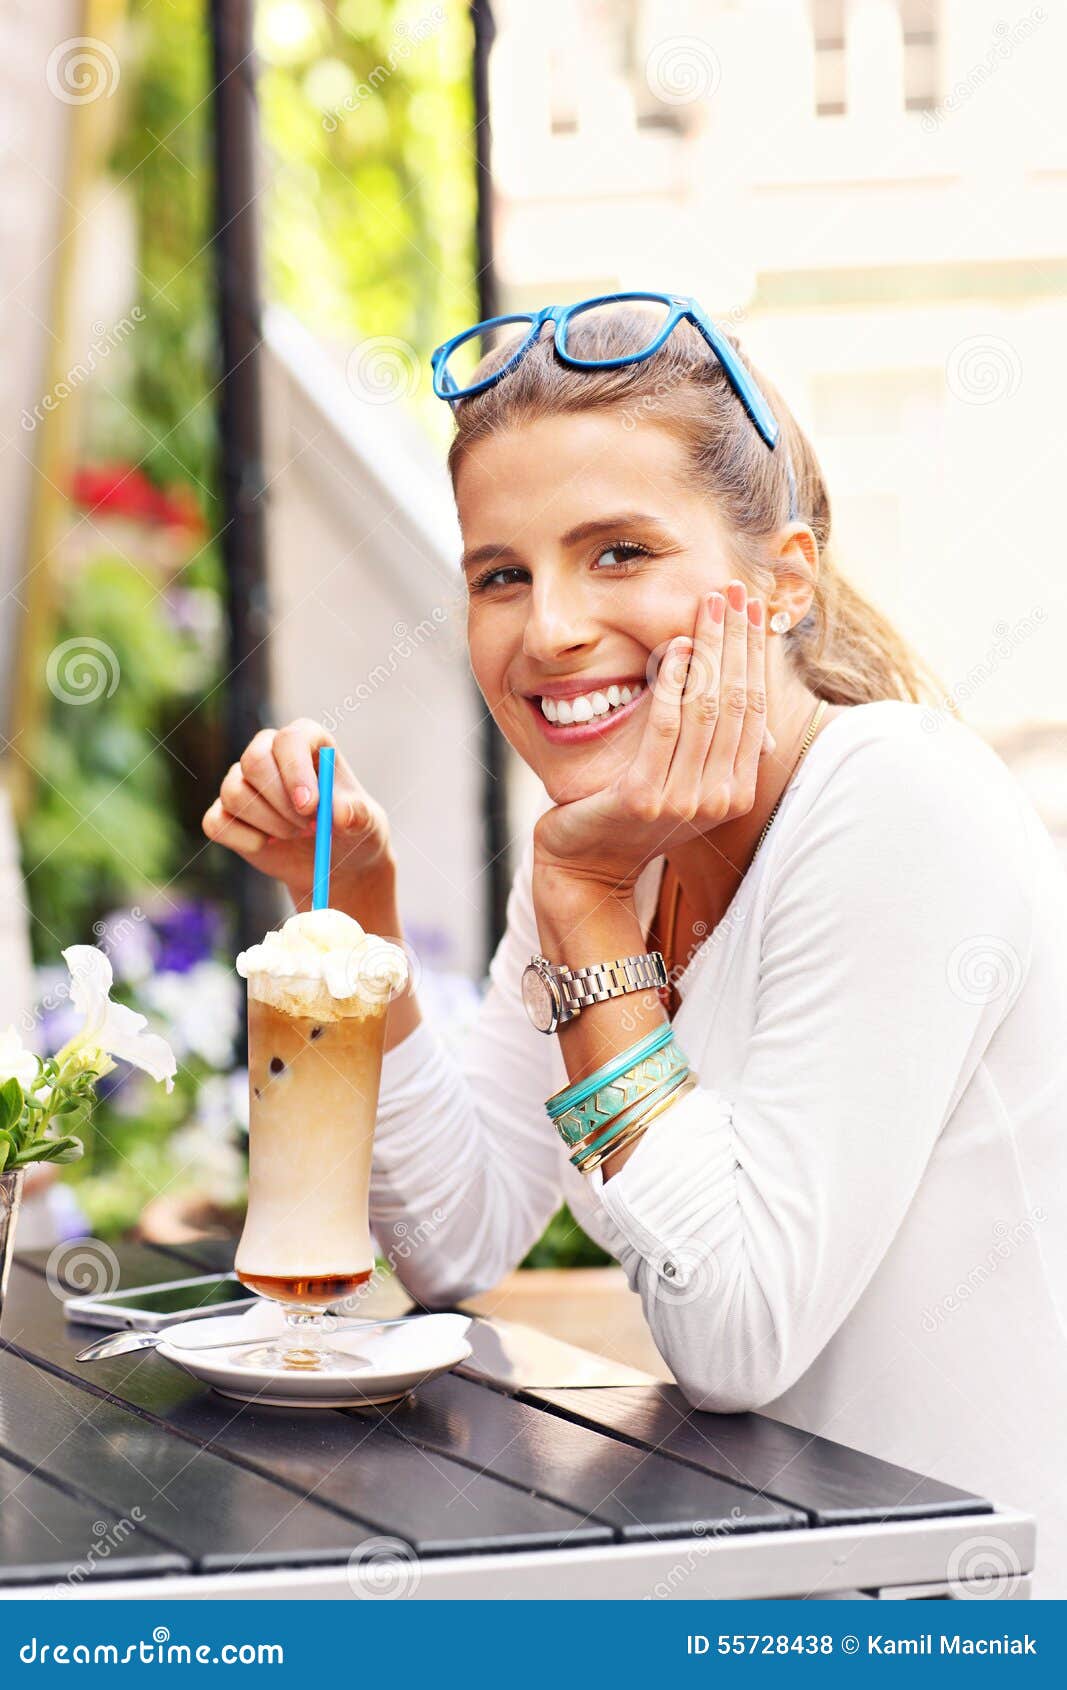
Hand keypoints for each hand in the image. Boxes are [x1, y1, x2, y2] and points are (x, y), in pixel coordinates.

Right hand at [201, 719, 393, 903]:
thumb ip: (357, 816)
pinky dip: (244, 840)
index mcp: (307, 740)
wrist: (334, 860)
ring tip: (296, 834)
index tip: (310, 807)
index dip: (295, 771)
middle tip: (308, 827)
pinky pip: (217, 823)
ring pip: (234, 793)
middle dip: (281, 802)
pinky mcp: (226, 812)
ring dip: (269, 823)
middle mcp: (270, 752)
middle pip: (254, 761)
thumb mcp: (367, 824)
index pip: (290, 739)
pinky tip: (268, 844)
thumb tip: (340, 814)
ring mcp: (243, 781)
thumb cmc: (352, 831)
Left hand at [533, 582, 770, 899]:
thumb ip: (714, 739)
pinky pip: (664, 727)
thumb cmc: (636, 809)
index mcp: (737, 791)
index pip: (754, 708)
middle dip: (738, 639)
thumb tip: (745, 678)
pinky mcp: (642, 799)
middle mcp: (718, 800)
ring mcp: (682, 802)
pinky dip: (673, 683)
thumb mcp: (686, 774)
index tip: (753, 609)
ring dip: (710, 648)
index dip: (755, 655)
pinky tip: (676, 647)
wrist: (587, 859)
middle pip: (736, 701)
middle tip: (735, 590)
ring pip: (706, 707)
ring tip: (709, 604)